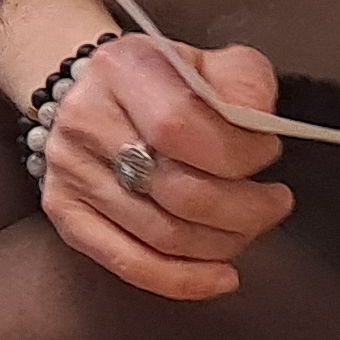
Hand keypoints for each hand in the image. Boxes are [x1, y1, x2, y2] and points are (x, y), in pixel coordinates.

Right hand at [35, 35, 291, 300]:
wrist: (93, 90)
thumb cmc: (164, 80)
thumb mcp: (210, 60)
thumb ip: (244, 82)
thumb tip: (258, 128)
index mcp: (122, 69)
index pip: (180, 127)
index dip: (238, 154)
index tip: (268, 153)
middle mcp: (85, 119)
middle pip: (176, 191)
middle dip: (244, 209)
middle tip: (274, 203)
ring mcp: (70, 171)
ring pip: (161, 234)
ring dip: (223, 243)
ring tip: (250, 227)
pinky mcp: (65, 212)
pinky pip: (128, 262)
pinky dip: (183, 280)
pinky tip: (221, 277)